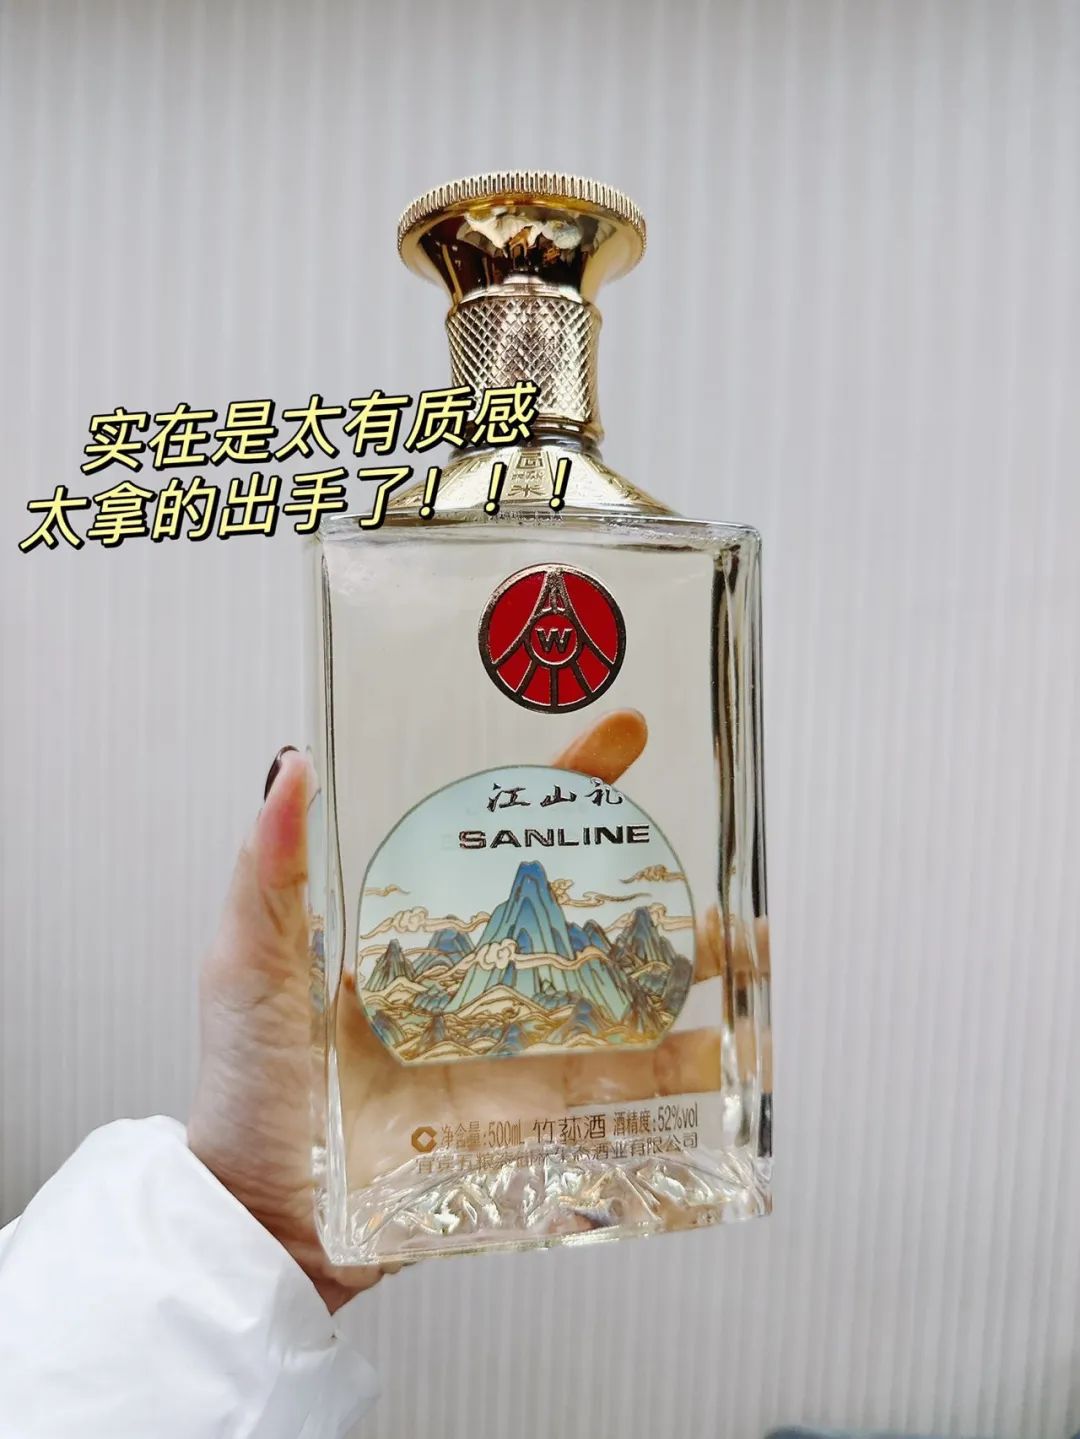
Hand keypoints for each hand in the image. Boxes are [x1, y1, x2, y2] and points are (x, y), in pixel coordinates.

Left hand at [189, 714, 766, 1308]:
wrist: (266, 1215)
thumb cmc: (248, 1086)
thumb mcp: (250, 963)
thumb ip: (271, 871)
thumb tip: (292, 768)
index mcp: (430, 930)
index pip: (509, 843)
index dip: (566, 791)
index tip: (623, 741)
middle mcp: (487, 983)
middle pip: (587, 914)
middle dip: (656, 879)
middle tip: (707, 855)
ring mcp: (520, 1052)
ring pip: (625, 998)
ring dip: (692, 969)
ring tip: (744, 941)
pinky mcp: (538, 1122)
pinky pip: (624, 1096)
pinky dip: (687, 1075)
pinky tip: (733, 1055)